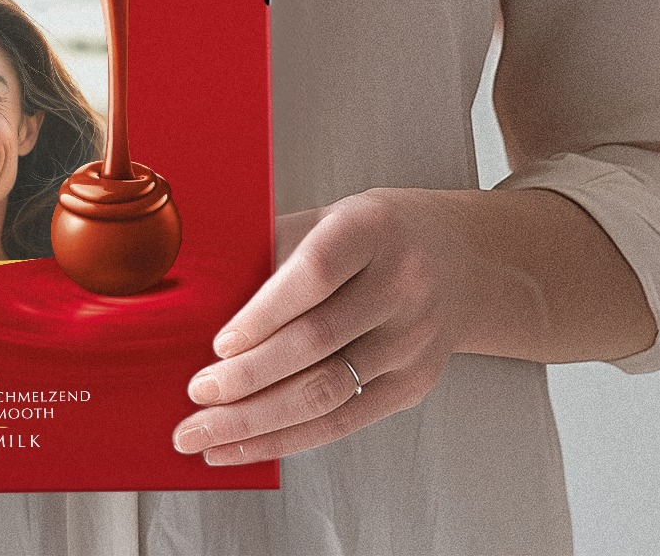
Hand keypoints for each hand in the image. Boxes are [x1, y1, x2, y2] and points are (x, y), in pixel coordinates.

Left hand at [171, 190, 465, 465]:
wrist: (462, 258)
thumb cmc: (377, 233)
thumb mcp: (330, 215)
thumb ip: (276, 247)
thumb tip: (203, 297)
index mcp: (373, 229)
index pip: (315, 274)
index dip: (264, 312)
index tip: (219, 343)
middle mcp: (402, 285)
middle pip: (317, 342)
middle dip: (246, 378)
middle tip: (197, 394)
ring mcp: (414, 340)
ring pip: (327, 393)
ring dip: (258, 421)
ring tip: (206, 432)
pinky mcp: (415, 384)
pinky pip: (344, 421)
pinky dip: (289, 439)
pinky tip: (248, 445)